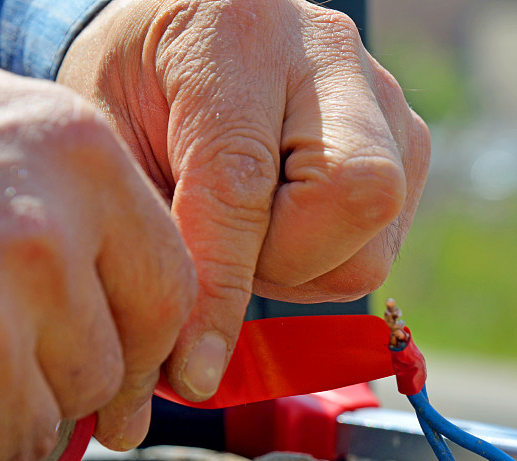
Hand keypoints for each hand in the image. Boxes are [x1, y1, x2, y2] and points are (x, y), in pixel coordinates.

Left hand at [58, 0, 430, 400]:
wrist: (180, 27)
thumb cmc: (133, 84)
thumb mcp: (111, 139)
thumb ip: (148, 233)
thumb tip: (180, 368)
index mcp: (233, 42)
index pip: (241, 189)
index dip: (218, 293)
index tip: (192, 370)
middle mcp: (325, 56)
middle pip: (355, 201)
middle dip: (283, 264)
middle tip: (227, 251)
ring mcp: (381, 96)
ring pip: (375, 238)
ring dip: (301, 267)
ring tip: (247, 232)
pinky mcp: (406, 136)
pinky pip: (384, 239)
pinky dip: (326, 257)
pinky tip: (281, 223)